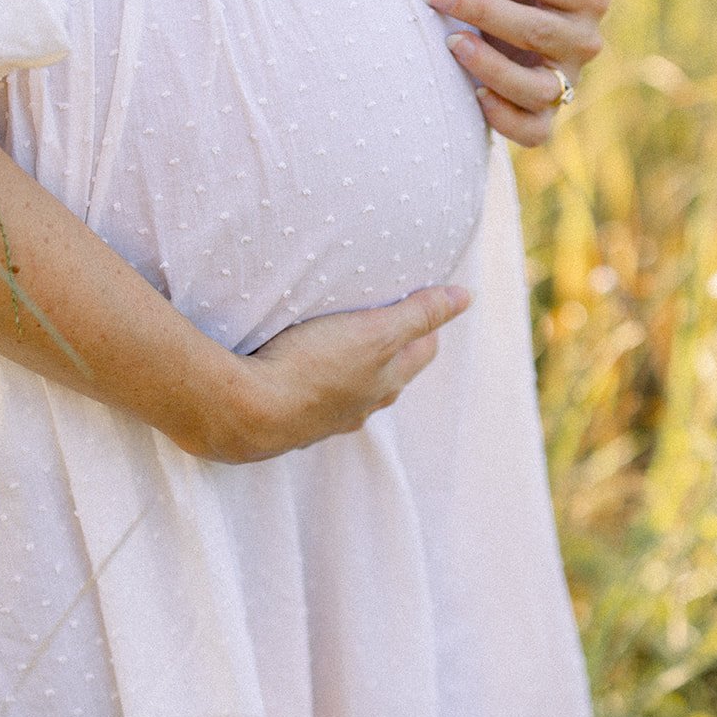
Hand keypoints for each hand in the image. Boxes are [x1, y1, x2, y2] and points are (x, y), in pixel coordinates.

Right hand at [222, 284, 470, 462]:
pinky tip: (297, 370)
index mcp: (385, 382)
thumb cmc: (315, 367)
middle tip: (386, 317)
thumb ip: (420, 314)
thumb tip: (466, 296)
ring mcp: (322, 418)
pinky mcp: (288, 421)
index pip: (421, 352)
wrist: (249, 412)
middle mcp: (359, 406)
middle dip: (392, 348)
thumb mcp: (376, 332)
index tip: (424, 303)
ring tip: (340, 343)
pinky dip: (312, 382)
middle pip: (388, 374)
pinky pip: (310, 398)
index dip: (427, 327)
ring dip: (349, 369)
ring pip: (349, 390)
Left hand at [424, 0, 610, 147]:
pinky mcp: (544, 117)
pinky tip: (472, 92)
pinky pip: (534, 131)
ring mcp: (567, 82)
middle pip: (536, 29)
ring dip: (489, 66)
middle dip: (477, 8)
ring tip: (449, 41)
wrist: (498, 8)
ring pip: (537, 87)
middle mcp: (587, 39)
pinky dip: (504, 117)